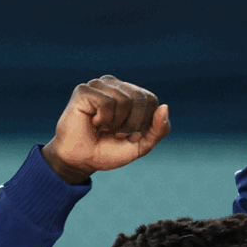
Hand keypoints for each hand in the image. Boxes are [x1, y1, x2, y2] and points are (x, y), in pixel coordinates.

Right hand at [41, 75, 170, 183]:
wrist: (80, 161)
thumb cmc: (109, 151)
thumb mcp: (141, 145)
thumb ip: (158, 130)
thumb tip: (165, 107)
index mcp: (130, 93)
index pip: (151, 100)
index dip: (144, 123)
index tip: (129, 134)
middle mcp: (115, 85)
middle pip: (141, 98)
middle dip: (132, 124)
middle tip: (115, 132)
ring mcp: (99, 85)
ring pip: (125, 100)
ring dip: (116, 123)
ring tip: (103, 127)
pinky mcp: (84, 90)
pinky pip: (106, 103)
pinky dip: (103, 119)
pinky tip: (93, 122)